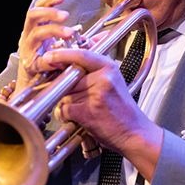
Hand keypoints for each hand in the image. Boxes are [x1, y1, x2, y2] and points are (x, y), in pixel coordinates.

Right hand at [15, 0, 75, 92]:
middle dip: (49, 13)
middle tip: (65, 16)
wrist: (34, 85)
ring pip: (36, 34)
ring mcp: (27, 49)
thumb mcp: (64, 46)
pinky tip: (59, 60)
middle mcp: (29, 35)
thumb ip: (82, 40)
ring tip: (68, 33)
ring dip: (53, 31)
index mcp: (37, 28)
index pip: (39, 8)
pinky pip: (38, 59)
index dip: (49, 0)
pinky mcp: (29, 65)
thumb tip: (103, 36)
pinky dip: (49, 60)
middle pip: (33, 16)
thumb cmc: (49, 62)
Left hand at [39, 46, 162, 179]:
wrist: (134, 133)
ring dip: (66, 102)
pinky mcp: (88, 111)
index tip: (50, 56)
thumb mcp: (113, 80)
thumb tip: (74, 51)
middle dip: (65, 86)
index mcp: (109, 67)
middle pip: (68, 76)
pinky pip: (64, 108)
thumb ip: (95, 67)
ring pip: (64, 93)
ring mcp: (95, 94)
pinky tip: (80, 118)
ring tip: (83, 109)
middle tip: (74, 95)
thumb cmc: (122, 109)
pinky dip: (66, 115)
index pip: (80, 53)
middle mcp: (103, 78)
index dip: (61, 54)